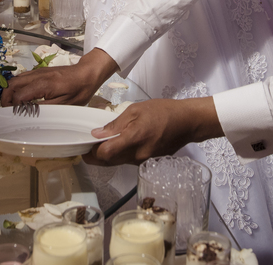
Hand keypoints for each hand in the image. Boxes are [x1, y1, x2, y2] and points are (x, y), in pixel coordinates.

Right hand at [1, 49, 117, 107]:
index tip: (14, 116)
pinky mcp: (40, 71)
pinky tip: (21, 96)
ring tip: (13, 105)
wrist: (87, 74)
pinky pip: (23, 77)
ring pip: (16, 79)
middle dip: (6, 97)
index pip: (18, 95)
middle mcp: (37, 76)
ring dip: (10, 91)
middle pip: (12, 84)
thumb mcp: (64, 105)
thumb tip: (28, 113)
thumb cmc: (79, 90)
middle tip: (7, 110)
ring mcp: (38, 72)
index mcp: (43, 85)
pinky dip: (17, 86)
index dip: (13, 107)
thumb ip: (44, 108)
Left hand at [84, 97, 222, 166]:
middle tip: (88, 146)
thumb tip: (97, 134)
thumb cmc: (164, 112)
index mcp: (134, 138)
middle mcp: (138, 154)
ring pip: (118, 163)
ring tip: (102, 143)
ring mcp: (143, 160)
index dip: (91, 152)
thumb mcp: (136, 110)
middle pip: (109, 162)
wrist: (187, 123)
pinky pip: (128, 161)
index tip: (85, 145)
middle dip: (96, 156)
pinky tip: (118, 145)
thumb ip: (115, 124)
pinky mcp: (148, 161)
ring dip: (107, 156)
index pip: (105, 154)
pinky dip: (120, 155)